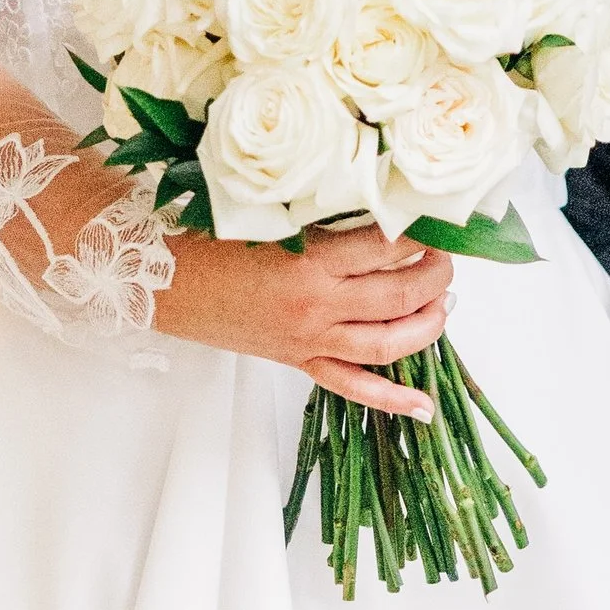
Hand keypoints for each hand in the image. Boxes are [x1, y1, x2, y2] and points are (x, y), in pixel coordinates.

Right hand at [153, 220, 450, 415]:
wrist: (161, 280)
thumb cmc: (207, 238)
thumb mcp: (270, 216)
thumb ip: (322, 215)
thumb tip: (377, 205)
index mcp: (309, 262)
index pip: (387, 247)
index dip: (420, 234)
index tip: (434, 221)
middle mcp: (317, 306)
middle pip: (399, 295)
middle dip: (435, 276)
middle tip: (447, 259)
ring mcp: (309, 340)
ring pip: (387, 344)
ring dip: (427, 326)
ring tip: (444, 304)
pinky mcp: (298, 360)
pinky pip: (352, 386)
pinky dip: (390, 399)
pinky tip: (423, 405)